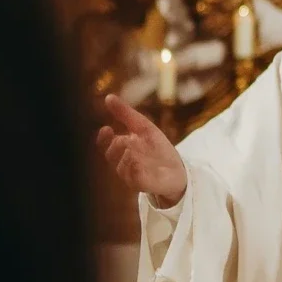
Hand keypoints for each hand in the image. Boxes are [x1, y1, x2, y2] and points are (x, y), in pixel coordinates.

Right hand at [96, 94, 187, 208]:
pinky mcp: (143, 185)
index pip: (105, 145)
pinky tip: (138, 161)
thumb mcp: (143, 127)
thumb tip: (108, 97)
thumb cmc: (157, 149)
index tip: (107, 129)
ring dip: (129, 155)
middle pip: (112, 154)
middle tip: (130, 139)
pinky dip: (135, 168)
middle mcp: (123, 164)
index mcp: (121, 150)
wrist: (178, 169)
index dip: (103, 138)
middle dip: (119, 145)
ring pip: (122, 166)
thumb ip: (126, 114)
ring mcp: (132, 176)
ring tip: (139, 149)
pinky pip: (134, 178)